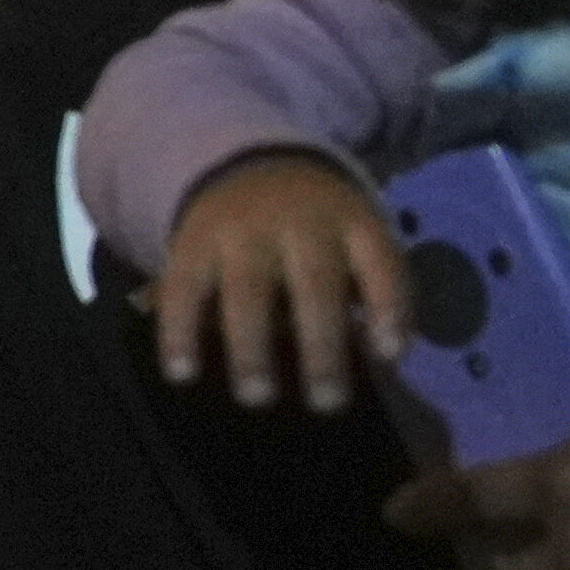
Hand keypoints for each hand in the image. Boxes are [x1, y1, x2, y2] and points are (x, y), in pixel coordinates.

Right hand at [149, 151, 405, 411]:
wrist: (250, 165)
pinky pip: (184, 290)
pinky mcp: (192, 244)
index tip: (389, 356)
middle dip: (322, 346)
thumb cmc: (316, 233)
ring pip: (247, 289)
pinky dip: (180, 332)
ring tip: (256, 398)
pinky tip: (182, 374)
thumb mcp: (354, 242)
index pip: (380, 262)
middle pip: (314, 284)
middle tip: (327, 405)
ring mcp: (241, 231)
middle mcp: (299, 222)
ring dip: (251, 347)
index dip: (388, 307)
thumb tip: (383, 361)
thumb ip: (369, 293)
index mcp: (352, 222)